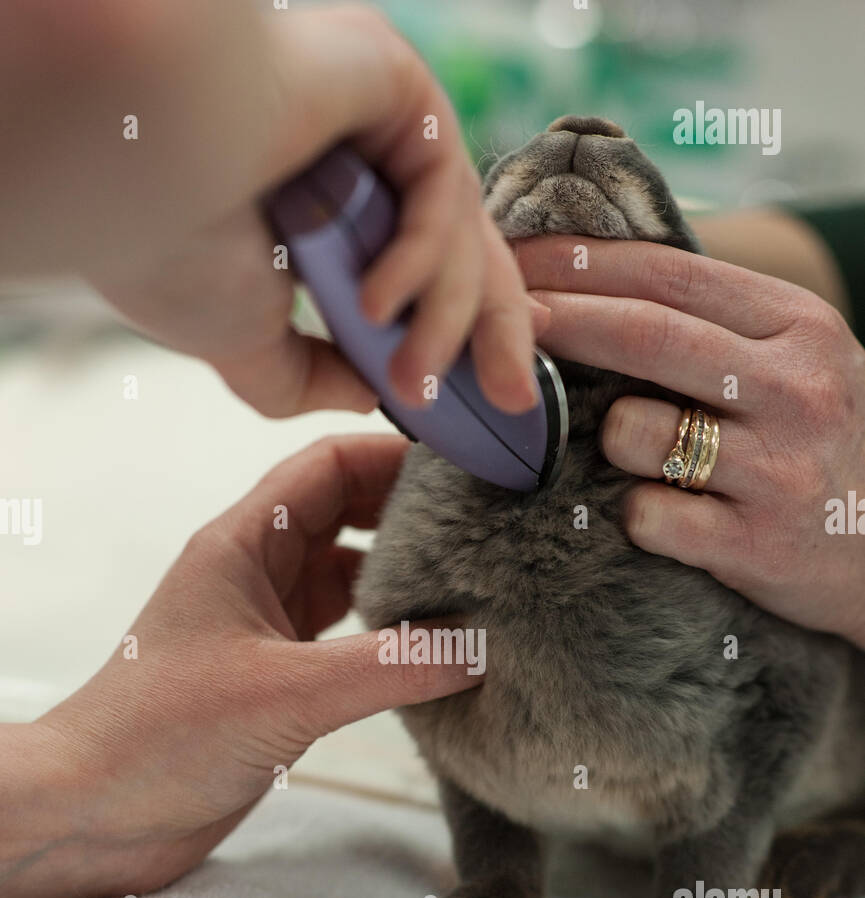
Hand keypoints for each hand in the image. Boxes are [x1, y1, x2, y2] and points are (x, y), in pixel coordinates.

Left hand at [0, 436, 478, 897]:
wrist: (96, 814)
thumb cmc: (158, 737)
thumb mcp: (289, 693)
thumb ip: (391, 667)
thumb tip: (481, 646)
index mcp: (242, 544)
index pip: (329, 466)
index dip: (398, 456)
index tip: (471, 465)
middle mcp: (256, 575)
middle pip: (349, 516)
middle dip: (417, 518)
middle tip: (492, 526)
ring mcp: (267, 628)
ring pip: (353, 581)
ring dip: (409, 585)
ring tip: (480, 590)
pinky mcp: (278, 680)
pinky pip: (351, 641)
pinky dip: (394, 642)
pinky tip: (438, 655)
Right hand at [1, 1, 536, 417]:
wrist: (133, 157)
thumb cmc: (168, 241)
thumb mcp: (249, 345)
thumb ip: (312, 376)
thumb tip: (371, 394)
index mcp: (323, 209)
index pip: (417, 272)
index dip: (458, 333)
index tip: (491, 397)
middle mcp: (358, 157)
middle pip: (466, 252)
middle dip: (495, 335)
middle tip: (515, 403)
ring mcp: (381, 117)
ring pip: (457, 231)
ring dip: (444, 321)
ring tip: (411, 380)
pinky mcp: (398, 83)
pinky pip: (440, 187)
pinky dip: (420, 257)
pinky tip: (378, 304)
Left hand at [516, 236, 864, 648]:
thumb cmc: (818, 446)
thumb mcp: (796, 361)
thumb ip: (717, 320)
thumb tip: (593, 273)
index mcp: (800, 326)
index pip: (670, 273)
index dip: (580, 263)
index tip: (514, 260)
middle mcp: (796, 388)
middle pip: (644, 337)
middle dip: (558, 321)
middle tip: (504, 322)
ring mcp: (776, 469)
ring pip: (632, 432)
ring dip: (614, 441)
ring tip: (654, 460)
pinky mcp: (751, 545)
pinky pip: (645, 516)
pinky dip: (639, 517)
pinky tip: (673, 520)